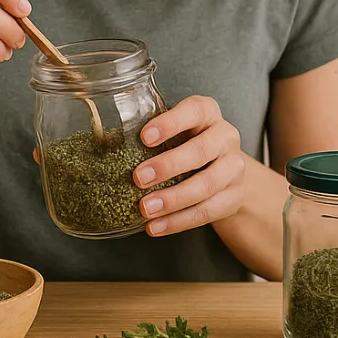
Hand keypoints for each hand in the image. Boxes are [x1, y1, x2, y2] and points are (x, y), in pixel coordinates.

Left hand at [132, 96, 244, 236]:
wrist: (221, 168)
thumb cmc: (185, 143)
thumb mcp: (172, 131)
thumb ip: (149, 135)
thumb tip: (103, 147)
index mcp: (207, 112)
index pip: (194, 111)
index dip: (170, 123)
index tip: (144, 137)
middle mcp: (225, 136)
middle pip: (201, 151)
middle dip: (168, 166)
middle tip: (138, 178)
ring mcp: (234, 168)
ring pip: (207, 185)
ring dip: (173, 199)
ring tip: (146, 209)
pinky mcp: (234, 197)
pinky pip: (207, 212)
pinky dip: (179, 221)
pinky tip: (156, 226)